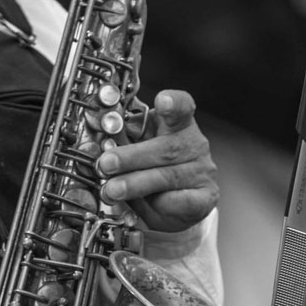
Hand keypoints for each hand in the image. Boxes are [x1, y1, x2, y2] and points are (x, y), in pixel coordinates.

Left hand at [96, 88, 216, 233]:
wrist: (173, 203)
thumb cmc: (151, 167)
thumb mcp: (137, 146)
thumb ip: (124, 141)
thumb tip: (99, 144)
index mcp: (178, 124)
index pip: (182, 107)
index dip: (173, 103)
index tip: (162, 101)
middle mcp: (194, 144)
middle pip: (165, 148)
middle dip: (131, 158)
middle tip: (106, 164)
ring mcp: (202, 171)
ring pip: (168, 176)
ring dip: (135, 184)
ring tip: (112, 190)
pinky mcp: (205, 196)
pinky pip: (183, 200)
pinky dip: (162, 203)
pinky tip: (148, 204)